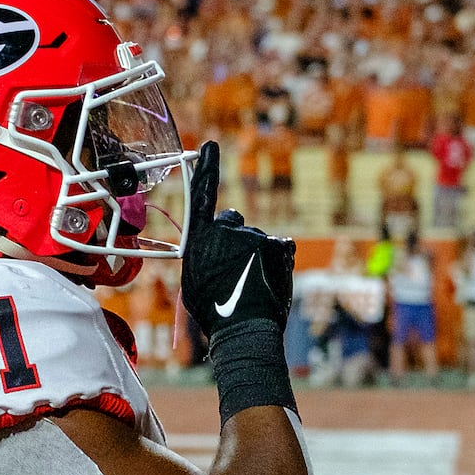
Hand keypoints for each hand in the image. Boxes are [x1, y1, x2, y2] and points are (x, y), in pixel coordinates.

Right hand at [181, 141, 295, 338]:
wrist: (243, 329)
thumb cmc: (214, 312)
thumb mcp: (195, 281)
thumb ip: (205, 255)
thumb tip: (215, 249)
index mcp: (199, 238)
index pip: (202, 194)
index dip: (207, 168)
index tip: (210, 145)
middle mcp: (225, 230)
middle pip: (232, 222)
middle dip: (234, 237)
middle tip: (234, 267)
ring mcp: (253, 236)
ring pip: (256, 240)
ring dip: (256, 255)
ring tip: (251, 285)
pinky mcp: (277, 245)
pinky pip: (279, 247)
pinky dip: (276, 260)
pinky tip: (269, 281)